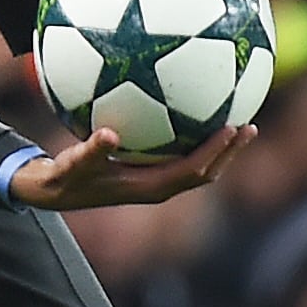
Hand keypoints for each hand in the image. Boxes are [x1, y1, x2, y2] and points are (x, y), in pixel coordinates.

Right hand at [9, 123, 255, 212]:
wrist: (57, 192)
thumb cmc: (66, 177)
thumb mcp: (73, 165)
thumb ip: (90, 151)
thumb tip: (108, 134)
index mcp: (149, 188)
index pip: (192, 171)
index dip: (214, 153)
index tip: (232, 129)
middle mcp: (158, 187)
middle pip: (205, 173)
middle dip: (229, 152)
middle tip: (249, 126)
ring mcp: (156, 182)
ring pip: (197, 167)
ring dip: (219, 149)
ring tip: (237, 123)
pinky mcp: (150, 174)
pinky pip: (181, 157)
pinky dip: (196, 141)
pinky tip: (193, 114)